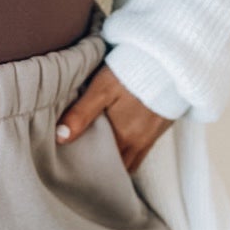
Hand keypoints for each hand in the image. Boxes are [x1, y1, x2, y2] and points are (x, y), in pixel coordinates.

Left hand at [55, 63, 172, 175]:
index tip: (76, 168)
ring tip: (99, 154)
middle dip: (103, 167)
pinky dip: (130, 149)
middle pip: (119, 166)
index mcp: (124, 138)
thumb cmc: (132, 71)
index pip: (105, 165)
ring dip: (118, 159)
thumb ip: (81, 114)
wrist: (168, 60)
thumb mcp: (102, 89)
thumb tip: (60, 137)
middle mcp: (140, 142)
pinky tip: (120, 138)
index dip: (90, 169)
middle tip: (84, 164)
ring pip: (132, 159)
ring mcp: (152, 135)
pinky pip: (143, 148)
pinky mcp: (160, 125)